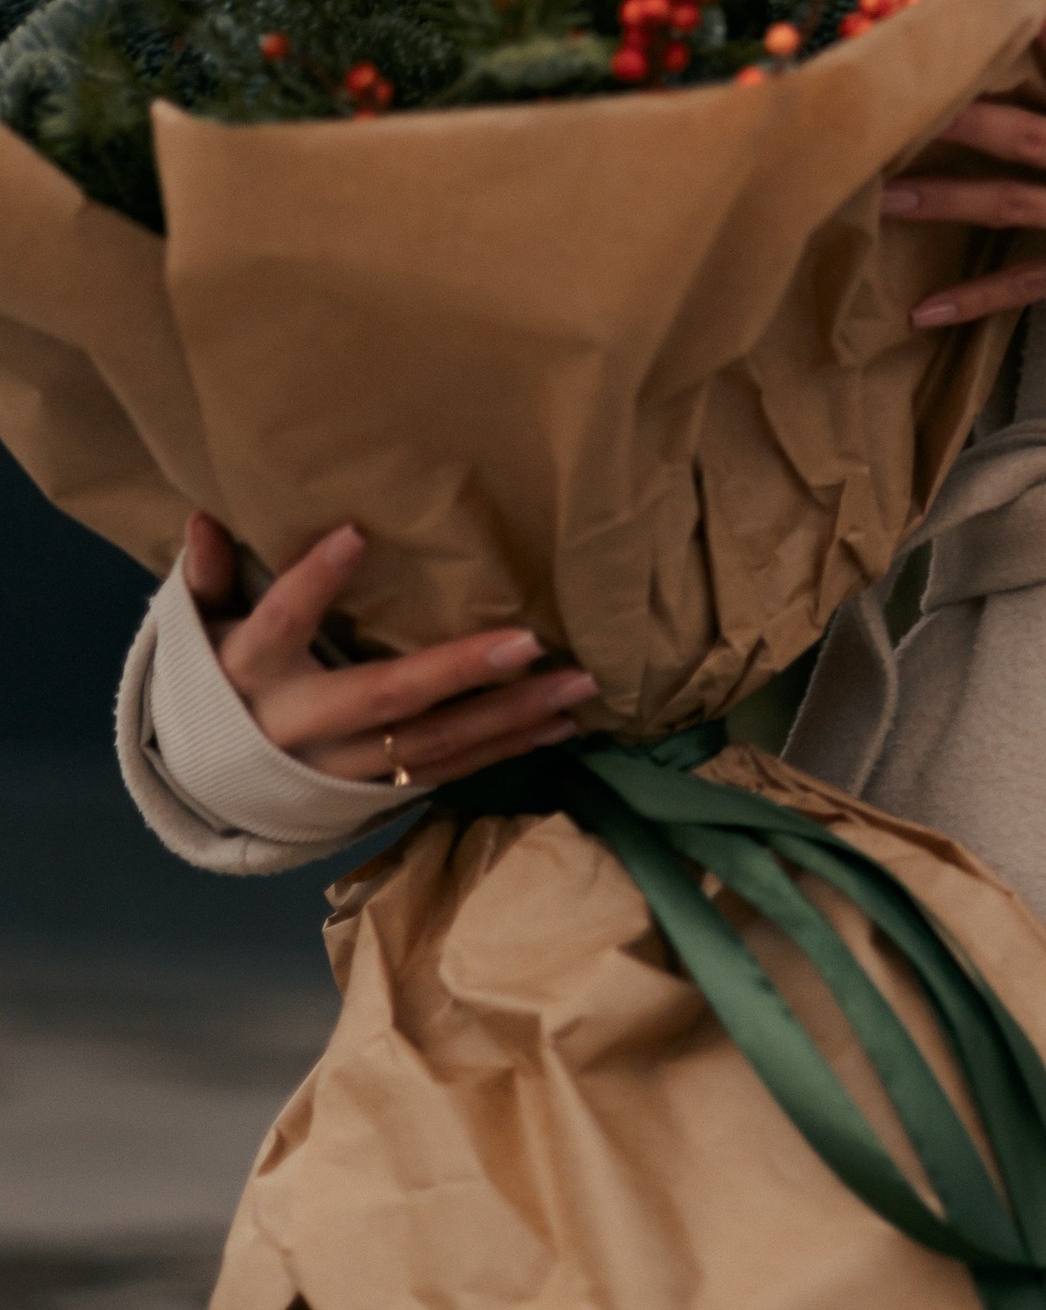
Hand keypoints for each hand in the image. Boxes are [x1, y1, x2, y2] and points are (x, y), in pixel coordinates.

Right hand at [183, 515, 597, 789]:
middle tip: (531, 641)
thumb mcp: (204, 632)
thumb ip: (208, 579)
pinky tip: (558, 726)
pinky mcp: (376, 794)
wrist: (206, 789)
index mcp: (253, 674)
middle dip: (460, 671)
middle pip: (385, 699)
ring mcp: (343, 772)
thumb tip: (204, 516)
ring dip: (508, 718)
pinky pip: (445, 772)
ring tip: (576, 686)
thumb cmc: (221, 683)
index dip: (312, 584)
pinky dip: (503, 752)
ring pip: (431, 746)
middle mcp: (302, 729)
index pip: (280, 623)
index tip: (354, 534)